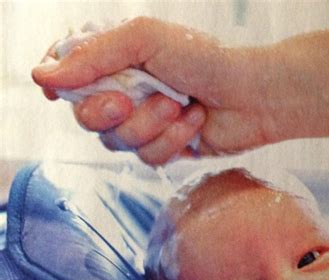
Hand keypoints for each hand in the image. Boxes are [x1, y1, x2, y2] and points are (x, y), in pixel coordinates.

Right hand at [32, 17, 274, 164]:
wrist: (253, 94)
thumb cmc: (206, 58)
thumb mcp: (145, 40)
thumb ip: (93, 56)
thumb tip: (42, 74)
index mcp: (117, 61)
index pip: (70, 76)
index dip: (60, 87)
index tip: (56, 93)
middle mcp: (127, 93)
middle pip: (87, 118)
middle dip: (107, 113)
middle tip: (129, 101)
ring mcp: (146, 122)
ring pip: (119, 142)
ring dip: (149, 126)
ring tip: (179, 105)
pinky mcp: (166, 147)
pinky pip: (149, 157)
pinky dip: (172, 141)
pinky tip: (195, 122)